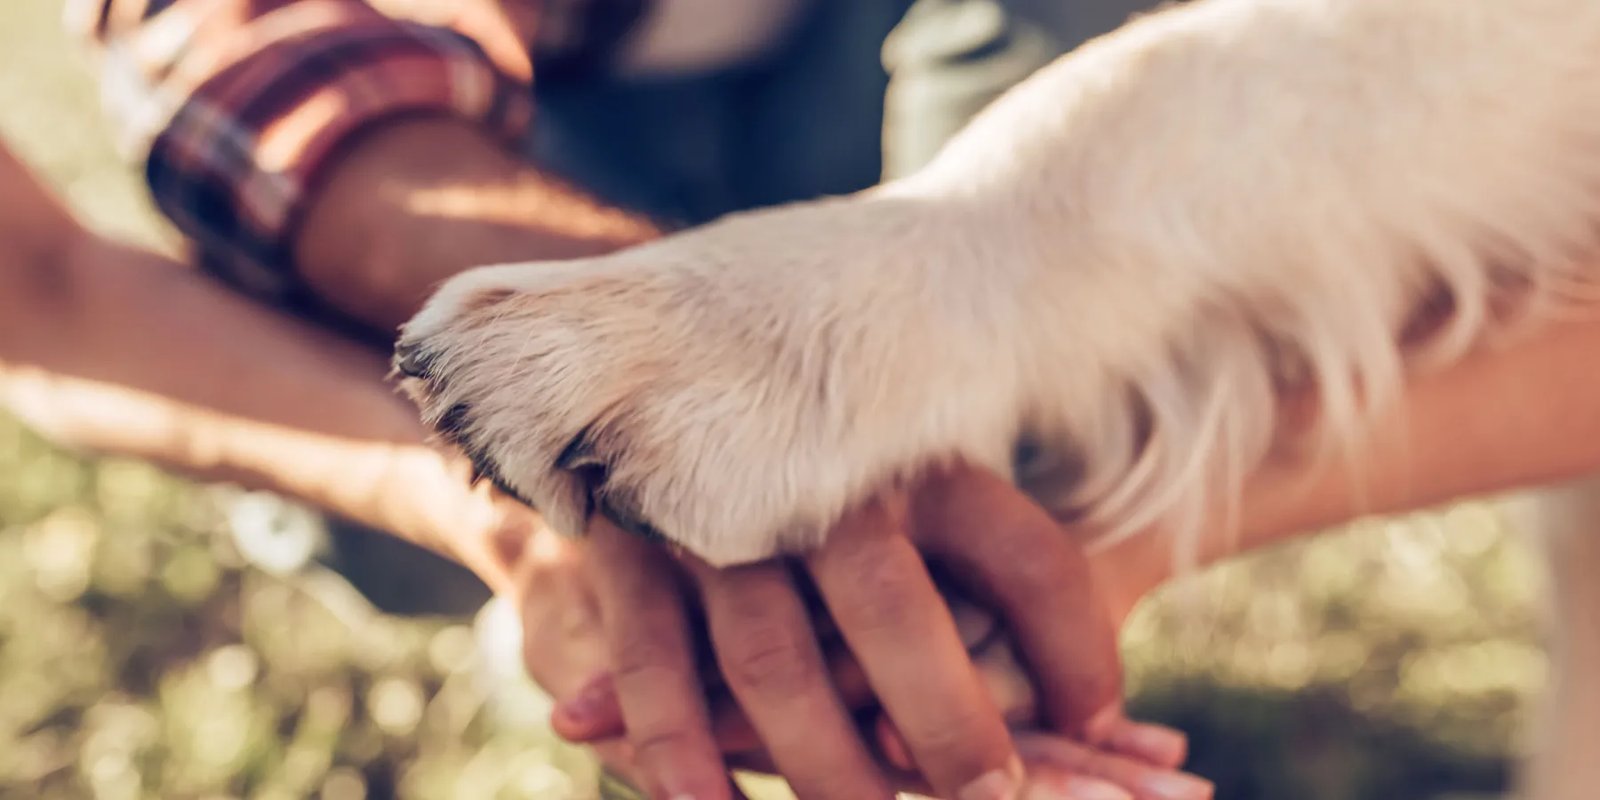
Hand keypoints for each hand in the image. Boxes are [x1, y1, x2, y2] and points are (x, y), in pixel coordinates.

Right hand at [550, 465, 1211, 799]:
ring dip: (822, 763)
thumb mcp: (926, 491)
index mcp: (916, 456)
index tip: (1103, 728)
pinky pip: (655, 661)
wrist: (667, 372)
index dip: (1074, 651)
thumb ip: (1004, 587)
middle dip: (946, 720)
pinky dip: (680, 746)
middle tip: (990, 797)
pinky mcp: (634, 546)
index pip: (1023, 555)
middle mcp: (820, 478)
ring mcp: (720, 513)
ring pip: (772, 658)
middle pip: (893, 606)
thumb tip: (1103, 720)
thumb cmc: (832, 473)